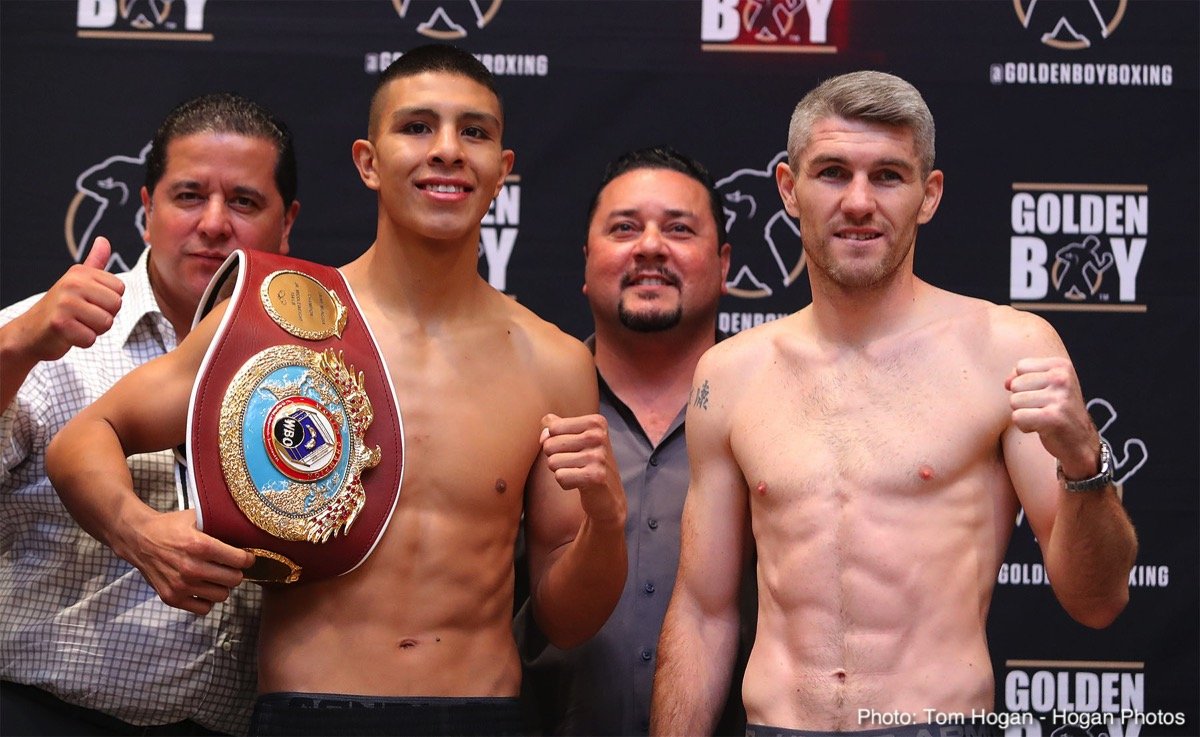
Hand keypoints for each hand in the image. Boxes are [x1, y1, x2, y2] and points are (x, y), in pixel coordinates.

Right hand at [6, 237, 124, 362]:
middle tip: (83, 316)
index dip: (109, 301)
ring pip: (106, 323)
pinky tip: (69, 334)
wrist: (31, 331)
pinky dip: (82, 341)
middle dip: (104, 316)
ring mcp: (65, 303)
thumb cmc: (62, 307)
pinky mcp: (60, 324)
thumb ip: (94, 262)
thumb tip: (104, 240)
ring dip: (94, 330)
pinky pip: (91, 338)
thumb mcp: (77, 281)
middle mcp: (72, 283)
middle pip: (116, 305)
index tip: (89, 302)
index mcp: (80, 272)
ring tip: (76, 324)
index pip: (120, 289)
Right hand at [118, 508, 253, 614]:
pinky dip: (207, 600)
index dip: (247, 558)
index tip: (246, 557)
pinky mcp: (172, 598)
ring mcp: (180, 586)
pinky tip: (203, 587)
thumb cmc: (171, 527)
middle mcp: (191, 568)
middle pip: (234, 580)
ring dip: (222, 586)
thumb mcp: (197, 517)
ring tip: (215, 576)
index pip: (240, 560)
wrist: (138, 539)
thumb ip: (221, 523)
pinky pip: (204, 608)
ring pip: (222, 596)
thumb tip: (247, 530)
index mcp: (200, 545)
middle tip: (230, 566)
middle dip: (236, 572)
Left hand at [540, 413, 624, 525]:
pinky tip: (580, 483)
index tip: (573, 449)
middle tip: (575, 463)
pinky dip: (565, 483)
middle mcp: (599, 436)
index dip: (554, 441)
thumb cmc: (587, 462)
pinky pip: (560, 477)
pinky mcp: (595, 476)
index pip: (553, 427)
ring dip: (560, 471)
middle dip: (556, 457)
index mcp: (596, 422)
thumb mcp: (574, 437)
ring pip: (552, 462)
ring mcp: (599, 456)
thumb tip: (544, 436)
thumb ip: (554, 426)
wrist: (609, 495)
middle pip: (549, 444)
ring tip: (578, 472)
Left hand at [1006, 356, 1098, 477]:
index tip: (1042, 394)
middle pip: (1015, 384)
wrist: (1080, 441)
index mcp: (1061, 365)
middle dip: (1023, 400)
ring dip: (1024, 413)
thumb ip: (1023, 376)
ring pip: (1014, 401)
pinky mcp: (1052, 417)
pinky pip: (1017, 417)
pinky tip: (1042, 427)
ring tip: (1043, 417)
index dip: (1024, 384)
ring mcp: (1059, 397)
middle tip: (1043, 409)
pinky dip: (1025, 426)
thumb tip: (1007, 383)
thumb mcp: (1046, 385)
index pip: (1021, 367)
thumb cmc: (1058, 410)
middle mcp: (1062, 378)